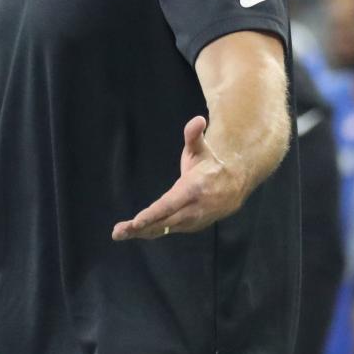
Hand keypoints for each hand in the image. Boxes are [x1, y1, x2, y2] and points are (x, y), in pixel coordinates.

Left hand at [112, 116, 244, 240]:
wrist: (235, 187)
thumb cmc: (211, 166)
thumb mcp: (202, 150)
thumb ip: (194, 136)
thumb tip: (198, 120)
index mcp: (193, 188)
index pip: (169, 204)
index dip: (152, 214)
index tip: (136, 221)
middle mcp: (193, 208)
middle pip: (164, 221)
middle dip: (140, 228)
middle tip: (118, 232)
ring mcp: (193, 220)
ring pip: (165, 228)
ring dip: (142, 233)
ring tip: (119, 234)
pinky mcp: (191, 227)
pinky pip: (168, 230)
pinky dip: (152, 232)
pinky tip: (134, 233)